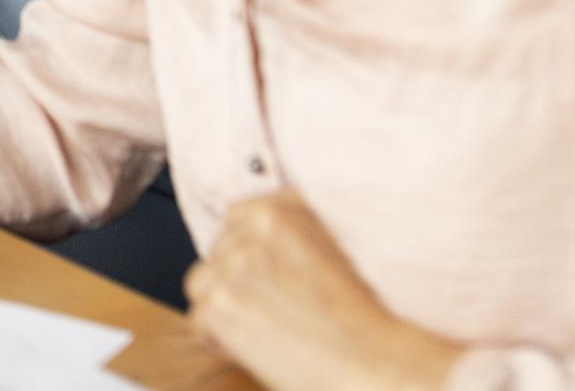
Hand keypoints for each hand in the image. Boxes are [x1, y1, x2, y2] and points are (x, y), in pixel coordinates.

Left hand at [185, 191, 463, 390]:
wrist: (374, 365)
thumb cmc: (362, 316)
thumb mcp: (330, 248)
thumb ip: (293, 231)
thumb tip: (260, 238)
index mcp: (278, 209)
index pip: (239, 218)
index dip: (252, 252)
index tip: (270, 274)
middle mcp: (249, 230)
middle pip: (220, 251)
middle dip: (238, 279)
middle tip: (274, 308)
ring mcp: (230, 266)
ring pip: (203, 282)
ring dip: (225, 305)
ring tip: (266, 328)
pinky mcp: (218, 306)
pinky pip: (200, 319)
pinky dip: (220, 339)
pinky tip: (257, 348)